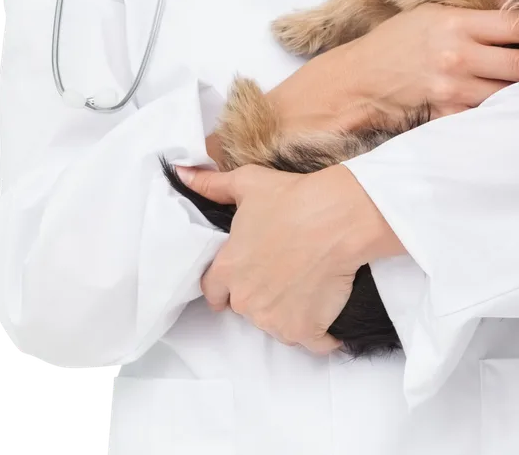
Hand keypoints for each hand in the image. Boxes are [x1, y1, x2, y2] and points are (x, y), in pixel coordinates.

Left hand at [175, 162, 369, 354]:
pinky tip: (328, 309)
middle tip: (284, 270)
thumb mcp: (247, 183)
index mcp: (228, 269)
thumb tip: (181, 175)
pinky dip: (319, 332)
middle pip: (247, 306)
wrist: (337, 217)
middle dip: (261, 294)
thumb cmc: (292, 198)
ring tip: (308, 283)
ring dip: (289, 312)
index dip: (226, 285)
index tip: (242, 278)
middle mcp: (245, 301)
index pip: (213, 291)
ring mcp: (275, 320)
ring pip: (277, 324)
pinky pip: (310, 342)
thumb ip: (212, 185)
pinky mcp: (305, 331)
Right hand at [332, 1, 518, 121]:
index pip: (518, 25)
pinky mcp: (449, 114)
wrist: (359, 79)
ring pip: (512, 93)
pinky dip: (496, 107)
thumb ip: (472, 11)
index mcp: (456, 24)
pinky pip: (488, 113)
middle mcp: (459, 56)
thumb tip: (513, 7)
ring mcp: (454, 89)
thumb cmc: (394, 42)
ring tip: (516, 80)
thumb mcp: (430, 12)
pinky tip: (494, 99)